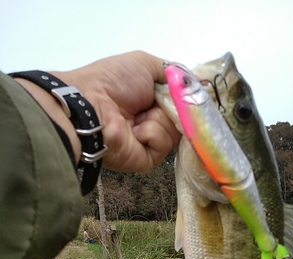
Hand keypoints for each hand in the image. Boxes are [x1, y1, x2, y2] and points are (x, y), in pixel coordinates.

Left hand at [52, 51, 180, 172]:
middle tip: (157, 102)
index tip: (191, 93)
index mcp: (151, 100)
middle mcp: (152, 120)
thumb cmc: (113, 81)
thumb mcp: (145, 63)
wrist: (91, 107)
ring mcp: (150, 141)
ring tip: (138, 116)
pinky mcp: (148, 159)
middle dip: (175, 107)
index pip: (181, 102)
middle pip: (183, 118)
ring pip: (176, 131)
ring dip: (159, 119)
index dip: (187, 98)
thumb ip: (172, 72)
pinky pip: (165, 144)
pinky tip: (136, 131)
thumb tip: (199, 83)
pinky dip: (152, 133)